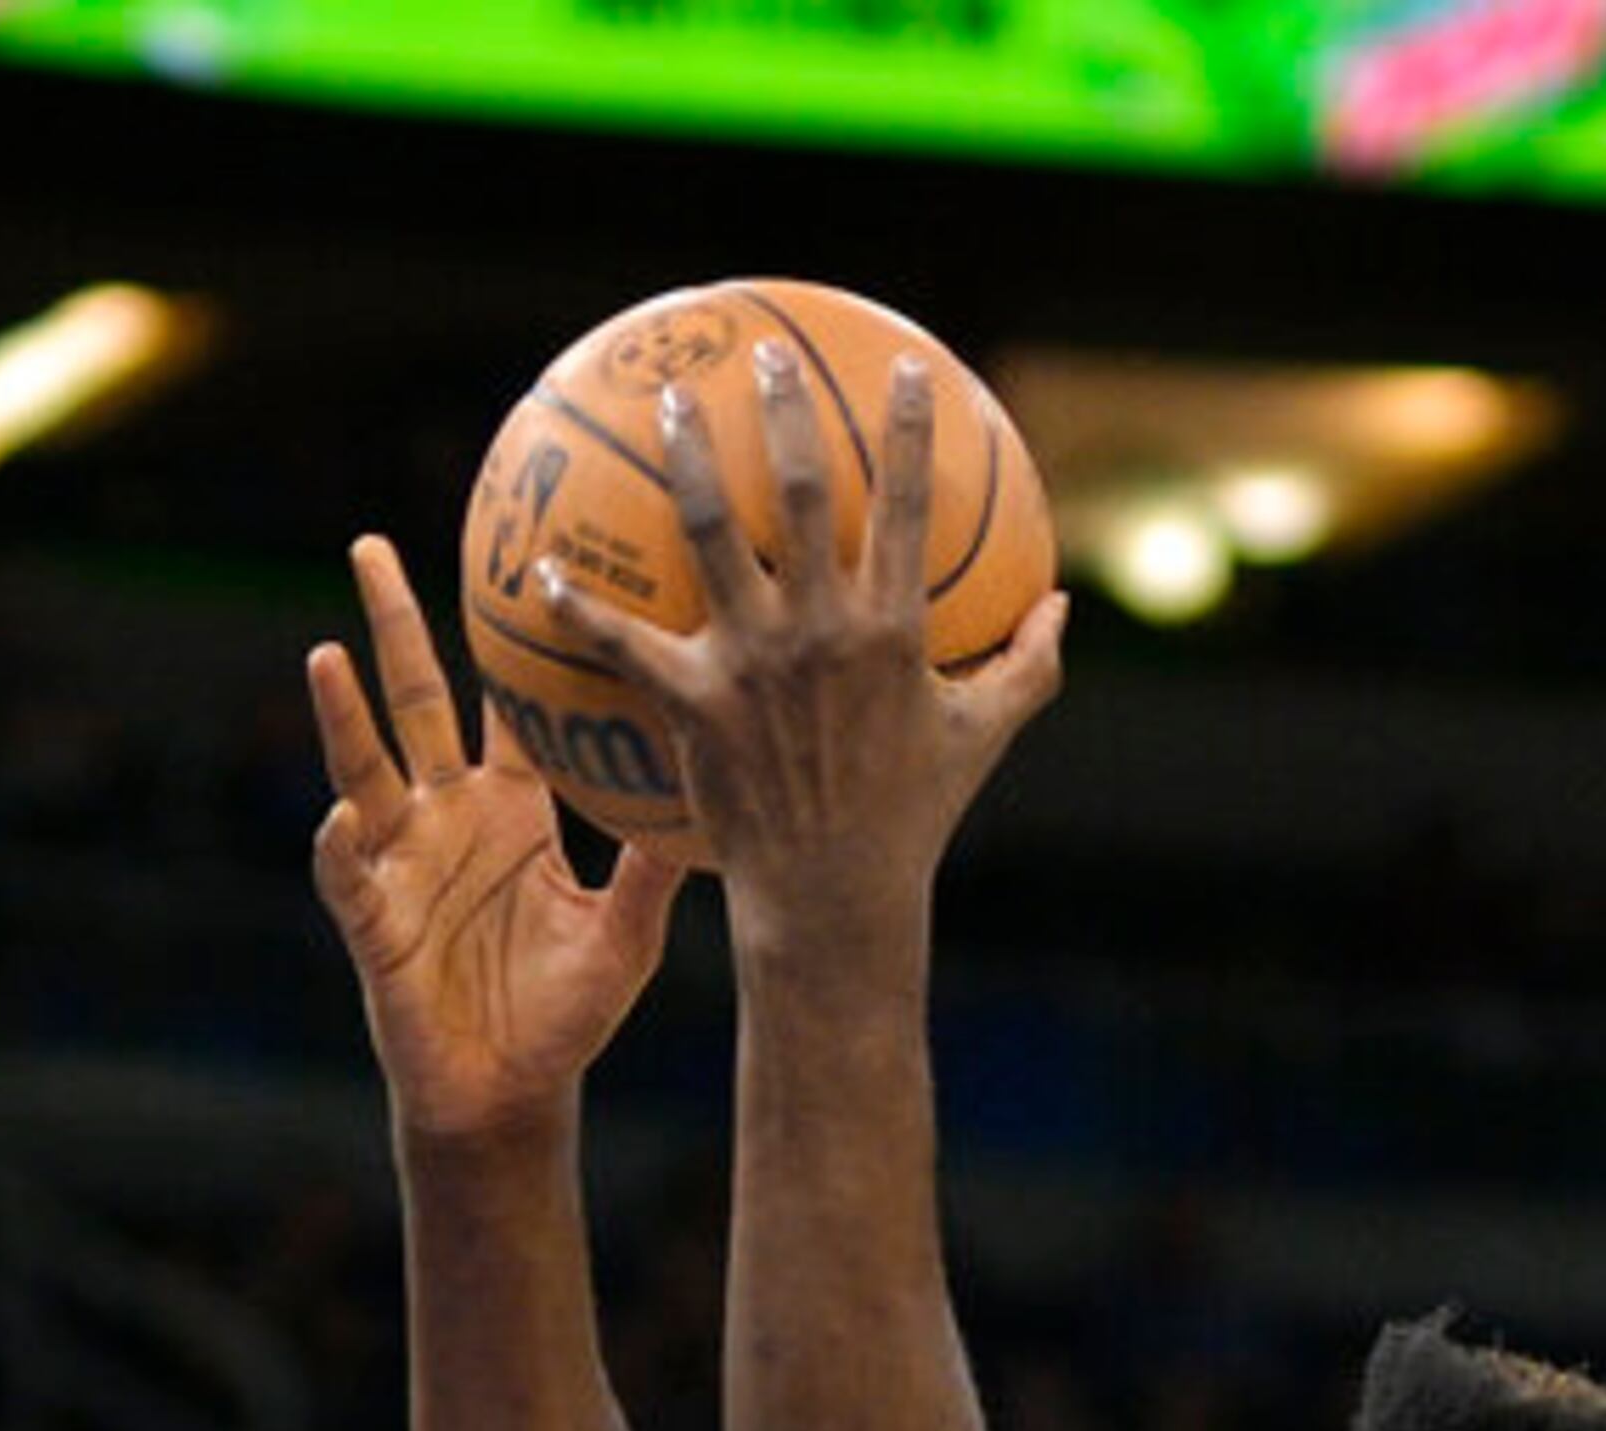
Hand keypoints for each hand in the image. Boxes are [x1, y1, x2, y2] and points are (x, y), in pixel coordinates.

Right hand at [308, 533, 687, 1143]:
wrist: (510, 1096)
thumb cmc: (567, 1018)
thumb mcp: (624, 936)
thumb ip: (651, 866)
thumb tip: (713, 791)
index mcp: (511, 810)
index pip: (503, 704)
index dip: (506, 640)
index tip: (514, 557)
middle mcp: (448, 818)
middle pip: (415, 699)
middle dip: (391, 623)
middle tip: (369, 544)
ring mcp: (402, 863)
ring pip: (364, 769)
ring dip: (341, 715)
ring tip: (327, 656)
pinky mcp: (372, 921)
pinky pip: (348, 875)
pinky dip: (342, 848)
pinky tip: (345, 821)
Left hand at [543, 344, 1061, 923]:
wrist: (835, 900)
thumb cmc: (912, 819)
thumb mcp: (983, 739)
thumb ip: (1026, 666)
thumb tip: (1061, 606)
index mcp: (892, 629)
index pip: (906, 503)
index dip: (911, 430)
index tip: (908, 368)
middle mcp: (820, 629)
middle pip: (798, 489)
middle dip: (782, 409)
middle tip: (764, 354)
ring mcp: (753, 660)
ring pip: (710, 531)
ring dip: (687, 457)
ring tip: (670, 403)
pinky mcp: (696, 701)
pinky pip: (625, 643)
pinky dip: (581, 607)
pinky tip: (544, 571)